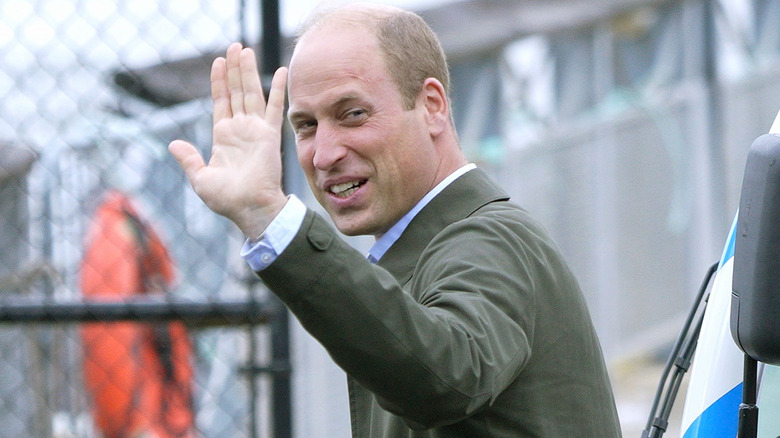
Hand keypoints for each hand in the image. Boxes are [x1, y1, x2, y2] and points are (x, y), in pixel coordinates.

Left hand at [169, 43, 288, 237]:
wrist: (250, 209)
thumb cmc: (227, 200)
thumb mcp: (200, 179)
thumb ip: (189, 159)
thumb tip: (173, 144)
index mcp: (223, 137)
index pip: (220, 102)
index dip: (218, 82)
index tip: (218, 62)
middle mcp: (240, 129)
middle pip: (236, 92)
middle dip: (234, 69)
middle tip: (234, 46)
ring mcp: (255, 130)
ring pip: (250, 93)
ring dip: (248, 71)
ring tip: (244, 49)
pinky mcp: (269, 134)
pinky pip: (273, 107)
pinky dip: (276, 89)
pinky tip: (279, 71)